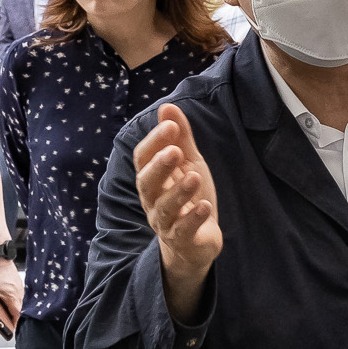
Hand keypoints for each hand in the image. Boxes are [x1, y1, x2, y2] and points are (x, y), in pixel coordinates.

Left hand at [0, 256, 22, 337]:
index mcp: (11, 296)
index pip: (17, 315)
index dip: (14, 323)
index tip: (11, 329)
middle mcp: (18, 292)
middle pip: (18, 309)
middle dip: (11, 316)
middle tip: (4, 322)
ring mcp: (19, 286)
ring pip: (17, 301)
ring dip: (11, 307)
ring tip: (2, 311)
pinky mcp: (17, 282)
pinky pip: (16, 295)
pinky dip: (11, 299)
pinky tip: (2, 299)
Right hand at [135, 103, 222, 293]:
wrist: (198, 240)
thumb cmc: (189, 196)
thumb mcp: (189, 163)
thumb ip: (180, 138)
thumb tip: (167, 107)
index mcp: (152, 179)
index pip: (143, 158)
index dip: (154, 142)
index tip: (170, 125)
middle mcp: (152, 200)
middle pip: (146, 183)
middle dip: (159, 166)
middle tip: (175, 151)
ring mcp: (165, 222)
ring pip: (164, 208)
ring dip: (179, 191)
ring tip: (194, 177)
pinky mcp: (182, 240)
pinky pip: (183, 231)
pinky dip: (193, 219)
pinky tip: (204, 207)